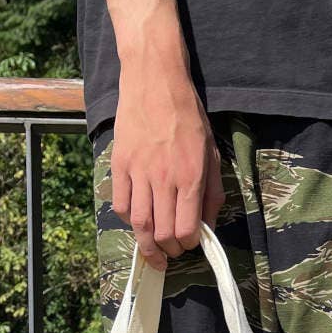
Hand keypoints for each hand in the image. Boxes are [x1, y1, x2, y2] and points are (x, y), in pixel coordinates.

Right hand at [110, 60, 224, 269]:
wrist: (155, 80)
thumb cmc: (188, 116)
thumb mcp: (211, 153)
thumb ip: (211, 192)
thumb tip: (208, 226)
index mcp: (190, 177)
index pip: (187, 229)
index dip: (189, 244)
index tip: (190, 243)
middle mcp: (164, 178)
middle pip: (162, 233)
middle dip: (169, 250)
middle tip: (172, 252)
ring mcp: (138, 172)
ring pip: (139, 225)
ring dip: (146, 245)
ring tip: (153, 251)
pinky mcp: (120, 164)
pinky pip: (121, 205)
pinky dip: (128, 221)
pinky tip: (137, 222)